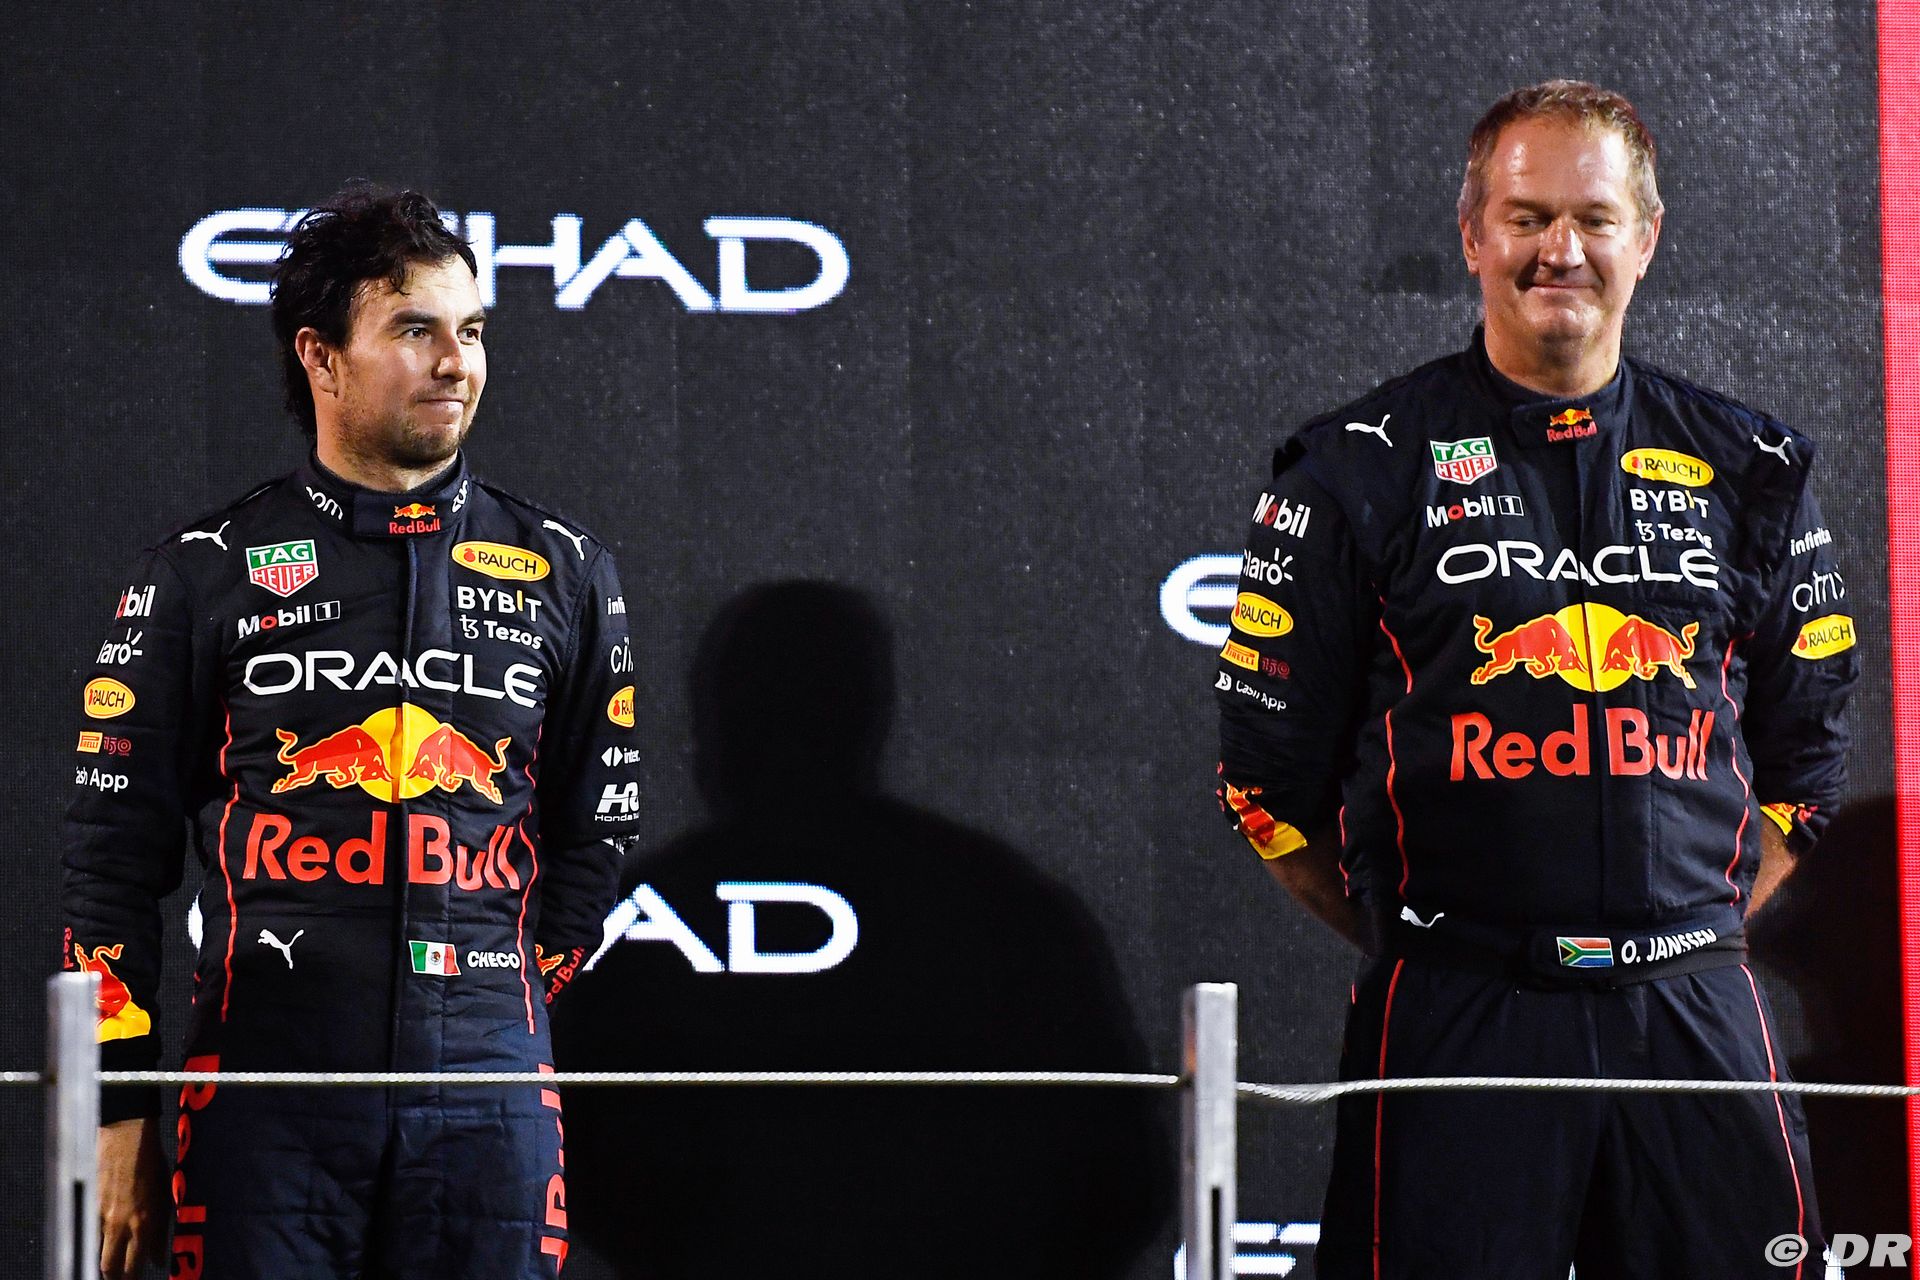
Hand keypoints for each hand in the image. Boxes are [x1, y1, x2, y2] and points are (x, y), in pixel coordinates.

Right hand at [98, 1116, 165, 1279]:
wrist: (126, 1138)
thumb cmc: (151, 1162)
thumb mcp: (165, 1197)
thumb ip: (161, 1231)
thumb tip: (158, 1259)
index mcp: (145, 1222)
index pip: (136, 1266)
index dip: (135, 1278)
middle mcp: (122, 1225)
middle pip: (111, 1268)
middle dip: (116, 1277)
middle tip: (121, 1278)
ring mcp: (102, 1218)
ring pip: (97, 1254)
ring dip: (105, 1263)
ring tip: (111, 1267)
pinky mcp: (88, 1208)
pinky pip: (89, 1234)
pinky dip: (94, 1242)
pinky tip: (101, 1241)